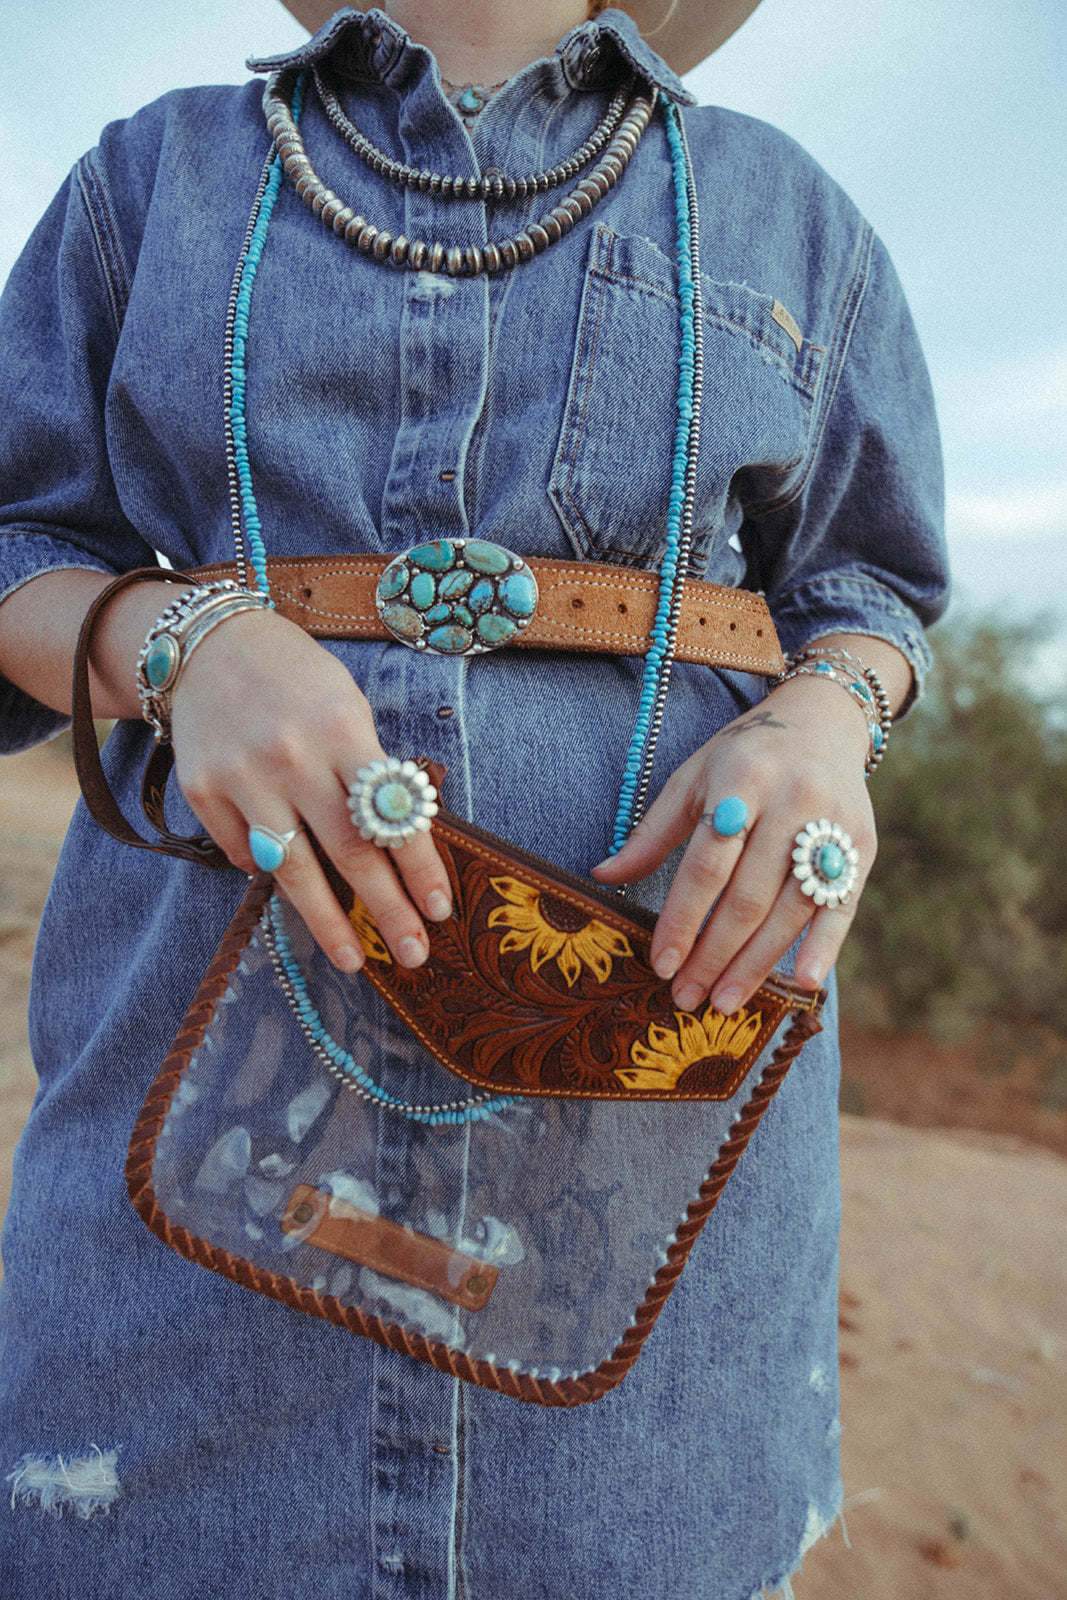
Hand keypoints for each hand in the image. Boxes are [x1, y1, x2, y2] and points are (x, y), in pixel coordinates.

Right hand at [169, 608, 451, 972]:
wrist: (209, 643)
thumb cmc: (296, 679)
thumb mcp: (347, 707)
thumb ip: (367, 770)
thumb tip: (396, 844)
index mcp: (342, 730)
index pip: (391, 815)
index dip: (419, 869)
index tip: (439, 911)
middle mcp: (291, 756)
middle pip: (349, 853)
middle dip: (387, 909)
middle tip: (414, 954)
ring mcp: (241, 776)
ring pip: (291, 869)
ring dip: (327, 922)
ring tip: (352, 959)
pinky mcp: (202, 790)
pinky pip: (242, 852)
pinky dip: (266, 873)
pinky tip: (289, 885)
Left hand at [592, 675, 876, 1012]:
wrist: (822, 721)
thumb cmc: (743, 756)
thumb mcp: (693, 778)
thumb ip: (652, 832)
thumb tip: (602, 877)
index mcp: (741, 780)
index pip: (706, 866)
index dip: (682, 920)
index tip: (661, 964)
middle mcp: (792, 802)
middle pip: (748, 896)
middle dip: (714, 954)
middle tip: (688, 996)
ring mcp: (832, 825)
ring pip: (791, 909)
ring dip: (756, 963)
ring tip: (725, 1001)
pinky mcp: (863, 845)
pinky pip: (842, 905)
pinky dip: (824, 947)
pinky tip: (801, 982)